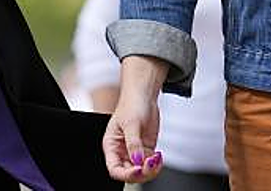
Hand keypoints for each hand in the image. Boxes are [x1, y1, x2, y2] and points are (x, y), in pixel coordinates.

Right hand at [102, 56, 166, 182]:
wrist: (144, 96)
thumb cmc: (132, 105)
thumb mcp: (132, 124)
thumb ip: (134, 144)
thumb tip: (137, 160)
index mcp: (112, 146)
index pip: (114, 169)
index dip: (126, 173)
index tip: (138, 168)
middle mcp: (122, 151)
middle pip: (129, 173)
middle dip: (141, 172)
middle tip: (151, 163)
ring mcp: (135, 152)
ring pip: (141, 172)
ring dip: (150, 169)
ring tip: (157, 158)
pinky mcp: (146, 150)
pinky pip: (150, 165)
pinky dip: (156, 164)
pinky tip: (159, 156)